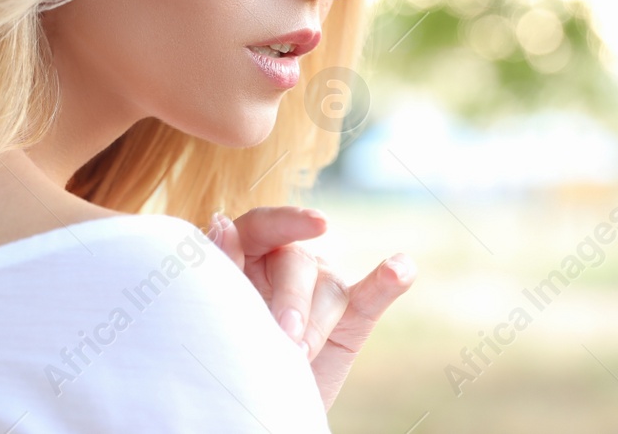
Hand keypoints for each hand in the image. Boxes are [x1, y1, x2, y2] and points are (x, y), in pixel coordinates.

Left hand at [207, 205, 415, 410]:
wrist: (254, 397)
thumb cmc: (228, 346)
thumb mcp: (217, 308)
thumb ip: (221, 267)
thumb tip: (220, 221)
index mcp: (248, 250)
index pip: (266, 223)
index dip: (287, 221)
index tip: (316, 224)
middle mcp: (287, 260)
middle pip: (297, 261)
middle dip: (291, 302)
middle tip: (284, 340)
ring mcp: (322, 286)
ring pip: (329, 290)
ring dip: (317, 325)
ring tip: (298, 357)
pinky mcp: (352, 316)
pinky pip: (372, 294)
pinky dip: (388, 281)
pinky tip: (400, 268)